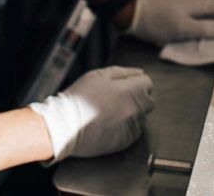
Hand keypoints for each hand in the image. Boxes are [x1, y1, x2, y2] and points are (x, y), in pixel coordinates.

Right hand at [29, 66, 152, 161]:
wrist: (64, 126)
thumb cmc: (79, 97)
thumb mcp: (98, 75)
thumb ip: (123, 72)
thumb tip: (140, 73)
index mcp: (129, 91)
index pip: (148, 83)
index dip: (137, 82)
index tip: (126, 86)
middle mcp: (133, 110)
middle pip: (148, 101)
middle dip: (138, 97)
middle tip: (118, 99)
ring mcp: (130, 127)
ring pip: (141, 117)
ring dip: (132, 113)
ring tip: (111, 112)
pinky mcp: (125, 142)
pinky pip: (134, 132)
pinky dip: (126, 127)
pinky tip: (110, 124)